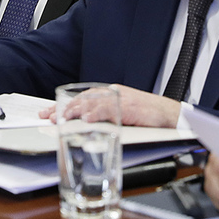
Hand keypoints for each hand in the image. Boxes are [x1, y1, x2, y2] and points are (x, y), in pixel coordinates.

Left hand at [38, 83, 182, 127]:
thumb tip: (82, 126)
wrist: (170, 115)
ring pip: (93, 103)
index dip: (63, 105)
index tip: (48, 113)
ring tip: (62, 118)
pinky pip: (110, 109)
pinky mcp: (130, 107)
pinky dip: (97, 114)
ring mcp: (120, 99)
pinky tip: (87, 120)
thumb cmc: (147, 116)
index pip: (81, 98)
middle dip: (63, 108)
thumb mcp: (121, 113)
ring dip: (75, 111)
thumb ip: (104, 116)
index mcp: (109, 93)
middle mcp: (112, 93)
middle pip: (82, 99)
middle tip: (48, 117)